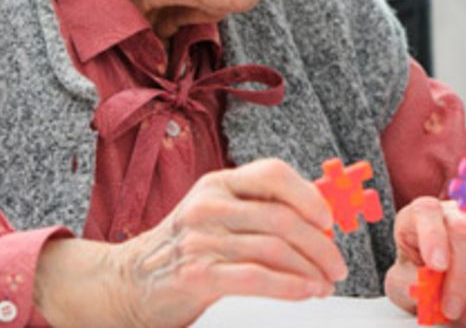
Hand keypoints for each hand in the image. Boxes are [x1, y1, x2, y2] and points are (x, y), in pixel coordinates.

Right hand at [35, 158, 345, 326]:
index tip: (330, 219)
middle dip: (320, 245)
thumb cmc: (185, 248)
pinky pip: (257, 277)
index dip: (309, 195)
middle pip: (282, 218)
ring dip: (310, 270)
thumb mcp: (217, 214)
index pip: (273, 174)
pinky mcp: (197, 274)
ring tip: (324, 283)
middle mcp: (209, 205)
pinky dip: (291, 286)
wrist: (128, 282)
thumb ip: (259, 210)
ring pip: (274, 250)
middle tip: (338, 265)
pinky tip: (307, 292)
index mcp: (218, 183)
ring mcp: (201, 239)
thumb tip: (320, 219)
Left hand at [384, 196, 465, 323]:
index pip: (427, 210)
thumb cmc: (419, 283)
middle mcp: (453, 215)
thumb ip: (410, 283)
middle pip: (464, 230)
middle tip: (451, 310)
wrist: (446, 295)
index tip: (437, 267)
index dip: (433, 236)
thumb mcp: (404, 286)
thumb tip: (425, 285)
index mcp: (418, 218)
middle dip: (459, 277)